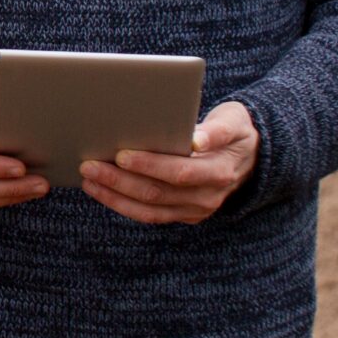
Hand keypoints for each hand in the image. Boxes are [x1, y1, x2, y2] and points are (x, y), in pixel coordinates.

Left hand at [82, 102, 258, 223]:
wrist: (250, 157)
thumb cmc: (234, 131)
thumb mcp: (233, 122)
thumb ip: (217, 130)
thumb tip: (196, 140)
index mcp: (219, 171)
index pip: (180, 172)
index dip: (150, 165)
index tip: (121, 153)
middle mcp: (207, 197)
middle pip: (157, 193)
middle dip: (119, 179)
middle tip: (89, 164)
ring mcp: (194, 210)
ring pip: (149, 209)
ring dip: (114, 195)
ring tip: (88, 179)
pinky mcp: (182, 214)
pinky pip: (149, 215)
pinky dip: (121, 204)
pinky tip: (100, 190)